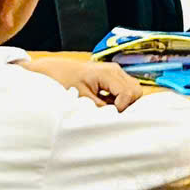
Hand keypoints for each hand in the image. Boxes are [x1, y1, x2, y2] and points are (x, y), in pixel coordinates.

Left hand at [21, 55, 147, 109]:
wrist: (53, 70)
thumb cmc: (65, 82)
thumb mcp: (81, 98)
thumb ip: (100, 109)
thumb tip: (115, 119)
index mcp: (108, 73)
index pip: (129, 93)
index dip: (123, 108)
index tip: (112, 116)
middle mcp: (115, 70)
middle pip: (136, 90)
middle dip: (128, 105)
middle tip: (113, 114)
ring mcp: (115, 72)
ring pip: (133, 90)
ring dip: (125, 102)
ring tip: (110, 110)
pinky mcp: (113, 77)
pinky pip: (126, 89)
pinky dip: (121, 99)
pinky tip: (108, 105)